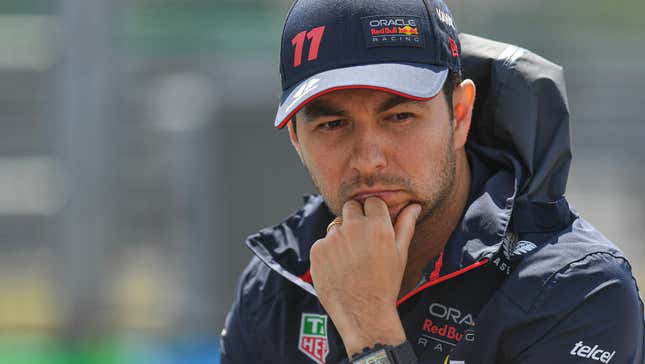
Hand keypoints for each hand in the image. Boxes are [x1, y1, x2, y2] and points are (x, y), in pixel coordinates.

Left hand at [309, 197, 421, 356]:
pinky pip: (323, 243)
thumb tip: (414, 205)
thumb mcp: (400, 254)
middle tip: (361, 241)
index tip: (374, 225)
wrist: (363, 313)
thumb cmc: (386, 284)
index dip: (373, 212)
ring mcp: (333, 238)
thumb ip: (405, 225)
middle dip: (355, 218)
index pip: (372, 201)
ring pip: (336, 225)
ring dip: (341, 236)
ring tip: (351, 261)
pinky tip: (339, 269)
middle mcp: (353, 227)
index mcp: (377, 226)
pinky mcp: (317, 250)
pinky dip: (328, 252)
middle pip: (350, 206)